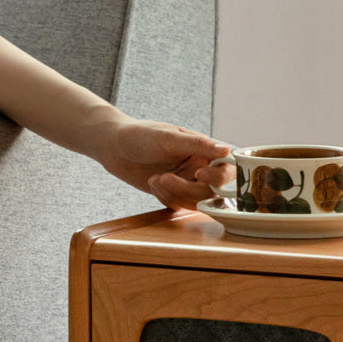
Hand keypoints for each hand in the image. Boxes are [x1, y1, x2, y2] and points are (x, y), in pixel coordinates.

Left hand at [100, 119, 232, 209]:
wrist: (114, 146)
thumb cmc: (141, 135)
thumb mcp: (169, 137)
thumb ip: (199, 145)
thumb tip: (228, 150)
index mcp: (205, 150)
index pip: (227, 170)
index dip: (218, 178)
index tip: (199, 175)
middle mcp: (201, 167)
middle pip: (212, 192)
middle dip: (187, 190)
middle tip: (165, 178)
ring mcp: (188, 182)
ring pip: (196, 202)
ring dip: (175, 195)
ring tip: (155, 180)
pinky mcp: (175, 194)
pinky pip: (180, 206)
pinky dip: (166, 199)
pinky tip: (153, 183)